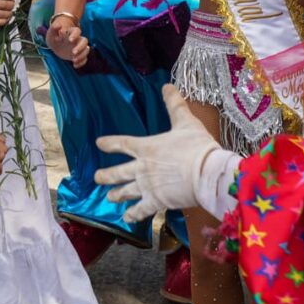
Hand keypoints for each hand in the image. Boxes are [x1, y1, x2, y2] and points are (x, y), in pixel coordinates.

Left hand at [46, 16, 89, 67]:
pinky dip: (81, 62)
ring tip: (73, 60)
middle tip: (73, 53)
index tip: (70, 40)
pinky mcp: (78, 54)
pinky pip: (84, 58)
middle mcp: (77, 39)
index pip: (77, 31)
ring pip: (86, 50)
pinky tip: (75, 65)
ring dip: (82, 55)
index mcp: (71, 32)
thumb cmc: (53, 36)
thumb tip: (58, 25)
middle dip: (81, 47)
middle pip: (84, 41)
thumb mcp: (52, 32)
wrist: (54, 43)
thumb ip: (54, 28)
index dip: (75, 35)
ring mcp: (79, 47)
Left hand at [94, 84, 222, 221]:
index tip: (99, 144)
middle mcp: (141, 168)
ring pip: (125, 192)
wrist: (207, 172)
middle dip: (105, 176)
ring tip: (109, 198)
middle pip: (118, 173)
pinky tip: (127, 218)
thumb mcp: (185, 121)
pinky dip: (133, 215)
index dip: (110, 143)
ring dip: (116, 195)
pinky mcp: (157, 202)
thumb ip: (174, 104)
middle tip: (96, 177)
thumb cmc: (197, 146)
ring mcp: (147, 186)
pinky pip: (140, 210)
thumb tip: (167, 85)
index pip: (122, 144)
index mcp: (146, 147)